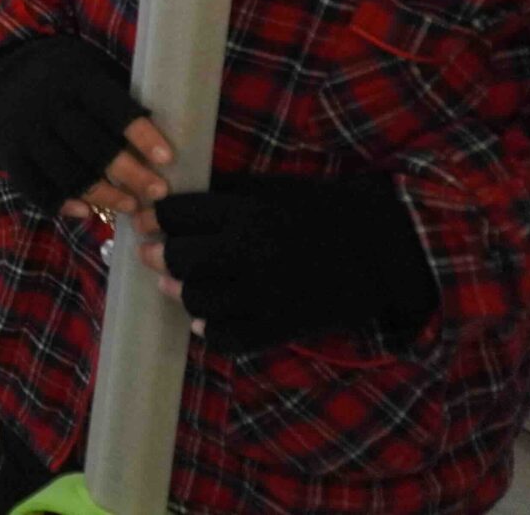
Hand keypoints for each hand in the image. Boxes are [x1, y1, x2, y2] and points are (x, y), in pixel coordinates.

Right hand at [0, 35, 173, 217]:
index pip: (112, 109)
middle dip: (130, 174)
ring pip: (66, 172)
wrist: (0, 67)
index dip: (141, 134)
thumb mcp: (90, 66)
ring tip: (131, 207)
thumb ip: (117, 97)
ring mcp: (24, 131)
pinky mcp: (9, 153)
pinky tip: (86, 213)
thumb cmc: (62, 72)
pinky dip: (61, 203)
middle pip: (92, 147)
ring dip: (103, 195)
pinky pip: (34, 186)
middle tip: (158, 193)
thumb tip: (163, 134)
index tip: (168, 158)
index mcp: (75, 79)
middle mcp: (47, 105)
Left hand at [134, 174, 438, 350]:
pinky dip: (211, 333)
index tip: (149, 221)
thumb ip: (221, 193)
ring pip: (197, 301)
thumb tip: (166, 201)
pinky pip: (230, 339)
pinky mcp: (283, 326)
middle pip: (179, 260)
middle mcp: (252, 253)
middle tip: (151, 254)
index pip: (176, 214)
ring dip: (181, 294)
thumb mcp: (269, 189)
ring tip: (175, 287)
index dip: (156, 217)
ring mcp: (268, 294)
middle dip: (159, 255)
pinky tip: (205, 322)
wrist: (380, 248)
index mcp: (247, 213)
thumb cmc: (318, 210)